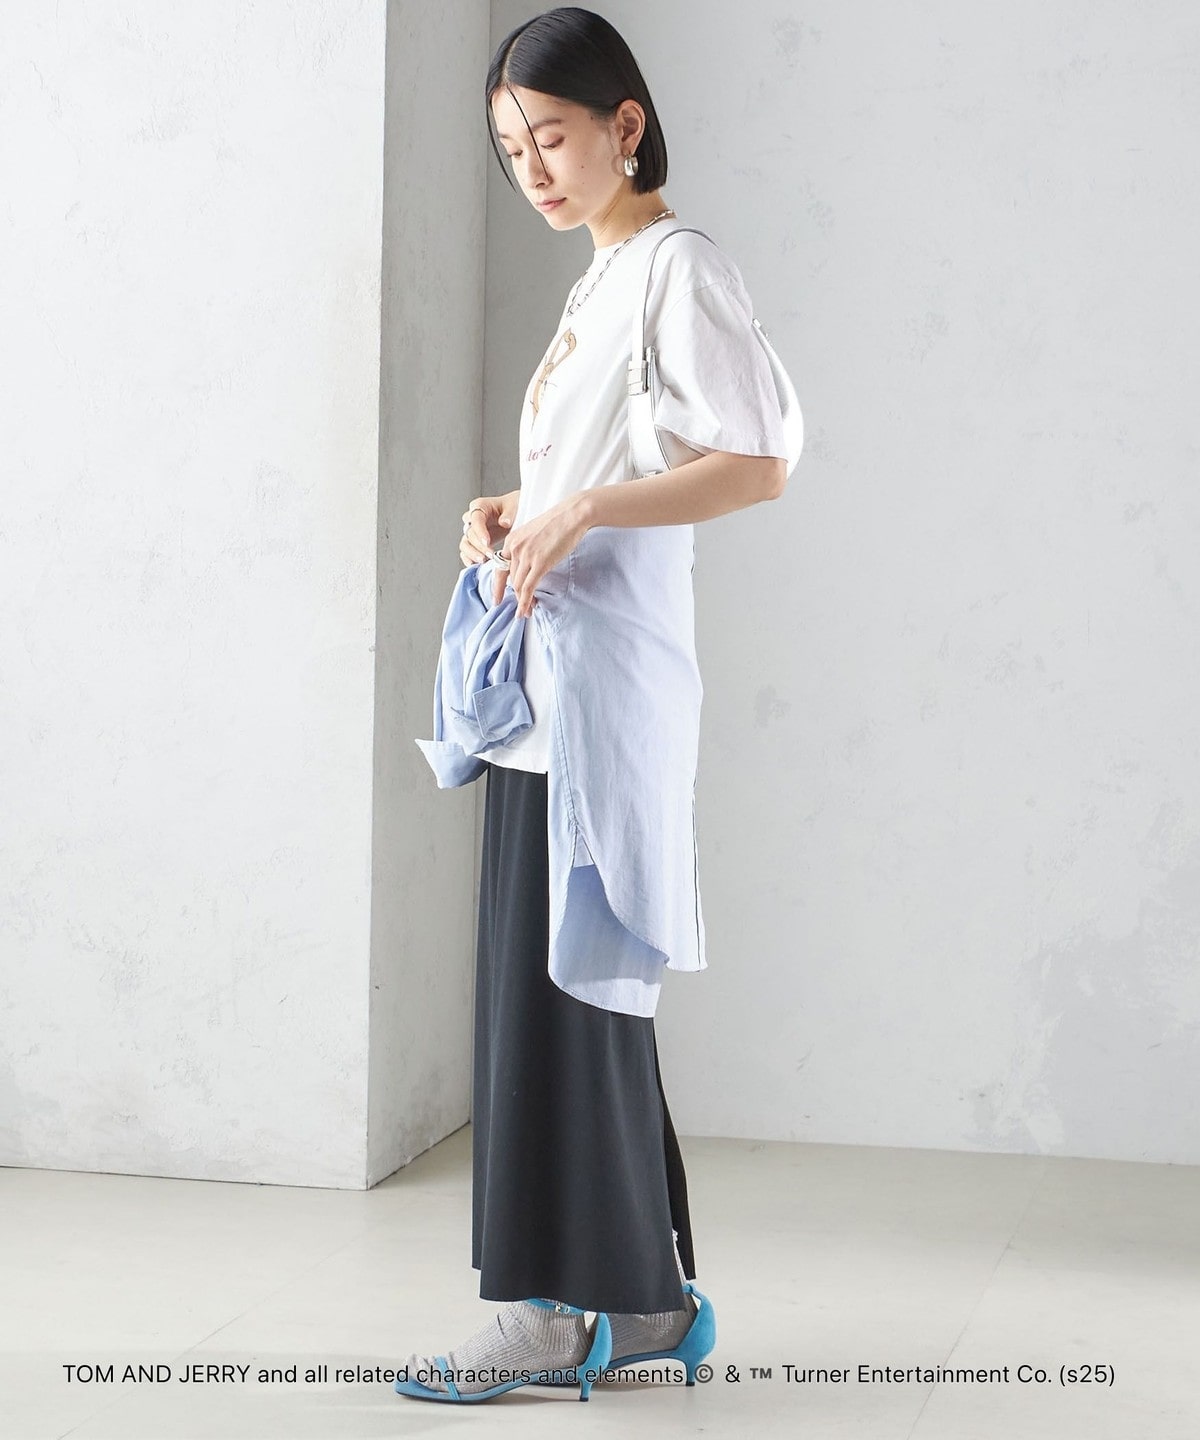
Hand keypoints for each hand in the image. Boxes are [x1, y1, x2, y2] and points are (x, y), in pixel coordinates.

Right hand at [460, 490, 518, 570]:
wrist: (517, 512)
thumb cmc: (514, 506)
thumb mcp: (514, 506)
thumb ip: (509, 514)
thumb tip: (504, 522)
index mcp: (480, 506)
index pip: (475, 519)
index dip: (480, 531)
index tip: (487, 541)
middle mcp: (473, 518)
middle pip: (470, 533)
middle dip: (479, 546)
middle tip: (490, 554)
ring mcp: (472, 531)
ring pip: (465, 544)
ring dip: (472, 554)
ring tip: (483, 561)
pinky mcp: (474, 542)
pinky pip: (466, 552)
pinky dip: (469, 559)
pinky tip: (476, 565)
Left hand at [495, 496, 589, 617]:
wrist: (572, 515)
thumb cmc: (558, 523)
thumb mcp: (533, 534)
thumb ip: (526, 548)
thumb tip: (528, 566)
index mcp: (511, 540)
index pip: (500, 567)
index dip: (499, 585)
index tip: (497, 597)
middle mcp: (514, 547)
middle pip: (509, 578)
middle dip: (512, 596)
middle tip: (517, 610)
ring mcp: (526, 555)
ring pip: (518, 585)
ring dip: (521, 602)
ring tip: (525, 613)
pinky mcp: (539, 563)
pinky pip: (528, 587)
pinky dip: (525, 602)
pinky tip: (525, 611)